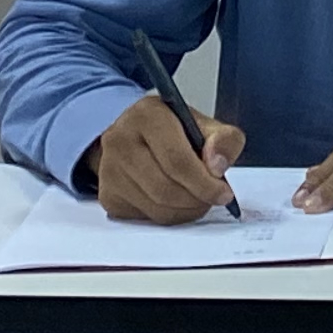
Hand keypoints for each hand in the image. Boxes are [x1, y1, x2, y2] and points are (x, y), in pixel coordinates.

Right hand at [87, 94, 246, 222]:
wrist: (140, 136)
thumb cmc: (175, 130)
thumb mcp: (205, 124)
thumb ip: (224, 139)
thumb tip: (217, 166)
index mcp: (146, 115)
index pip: (176, 159)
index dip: (204, 182)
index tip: (223, 193)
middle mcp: (120, 140)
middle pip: (165, 188)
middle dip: (197, 199)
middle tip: (214, 198)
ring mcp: (109, 170)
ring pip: (156, 207)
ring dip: (185, 211)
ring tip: (200, 200)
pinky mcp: (108, 195)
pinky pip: (145, 218)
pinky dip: (169, 216)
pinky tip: (179, 202)